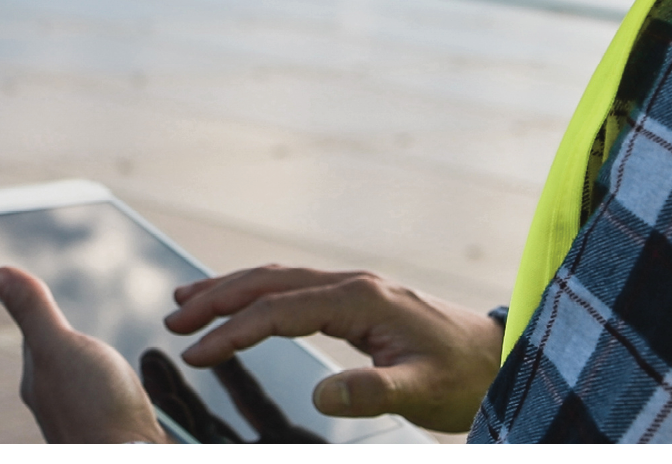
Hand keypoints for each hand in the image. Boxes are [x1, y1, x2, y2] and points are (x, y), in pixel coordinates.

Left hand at [0, 266, 168, 442]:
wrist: (133, 461)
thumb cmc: (93, 409)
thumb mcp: (57, 347)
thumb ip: (34, 312)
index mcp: (41, 383)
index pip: (37, 340)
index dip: (45, 319)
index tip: (44, 299)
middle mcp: (62, 406)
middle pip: (71, 363)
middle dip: (82, 347)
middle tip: (88, 333)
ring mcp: (93, 422)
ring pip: (102, 385)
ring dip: (116, 371)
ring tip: (125, 360)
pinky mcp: (124, 433)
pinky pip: (129, 405)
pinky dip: (142, 392)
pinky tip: (151, 390)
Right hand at [165, 265, 503, 434]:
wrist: (498, 356)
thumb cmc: (462, 376)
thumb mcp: (422, 391)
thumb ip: (373, 391)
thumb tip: (321, 393)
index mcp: (360, 299)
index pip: (280, 310)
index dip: (234, 331)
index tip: (196, 352)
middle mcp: (351, 283)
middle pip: (269, 282)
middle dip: (217, 298)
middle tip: (173, 319)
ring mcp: (353, 287)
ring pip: (278, 278)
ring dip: (231, 288)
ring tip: (187, 302)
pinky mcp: (356, 299)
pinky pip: (294, 288)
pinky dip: (258, 292)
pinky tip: (241, 305)